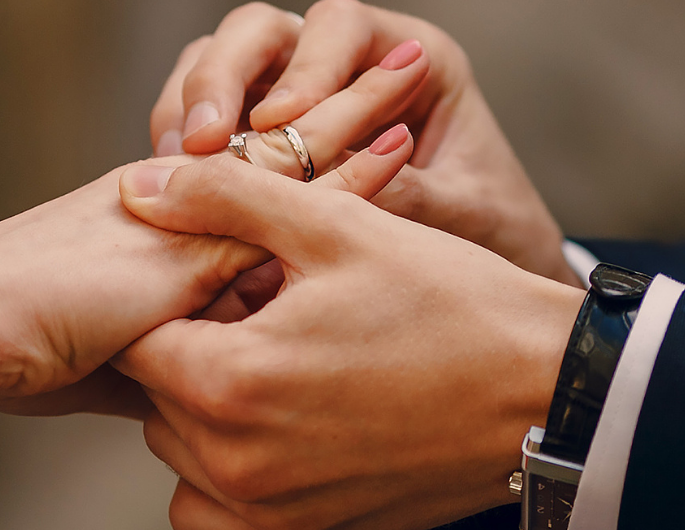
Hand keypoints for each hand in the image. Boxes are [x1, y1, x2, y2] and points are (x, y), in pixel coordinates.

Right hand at [0, 45, 434, 417]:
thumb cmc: (16, 349)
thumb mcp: (110, 358)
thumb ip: (165, 360)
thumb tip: (194, 396)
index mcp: (153, 218)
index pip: (245, 174)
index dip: (301, 148)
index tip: (355, 124)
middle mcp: (177, 199)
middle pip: (276, 141)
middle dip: (338, 104)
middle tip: (401, 64)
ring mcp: (191, 210)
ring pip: (291, 149)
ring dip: (356, 111)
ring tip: (415, 70)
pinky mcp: (201, 232)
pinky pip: (290, 193)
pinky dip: (349, 171)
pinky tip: (400, 145)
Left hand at [113, 157, 584, 528]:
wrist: (548, 393)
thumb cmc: (452, 303)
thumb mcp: (337, 225)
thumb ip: (225, 198)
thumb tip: (142, 186)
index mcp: (231, 383)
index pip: (136, 339)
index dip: (174, 295)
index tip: (230, 274)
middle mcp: (238, 464)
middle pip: (154, 400)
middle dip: (191, 349)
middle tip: (263, 310)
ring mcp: (273, 510)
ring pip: (183, 456)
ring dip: (208, 409)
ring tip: (280, 360)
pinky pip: (223, 510)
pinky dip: (235, 468)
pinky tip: (291, 416)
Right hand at [149, 0, 578, 286]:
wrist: (483, 287)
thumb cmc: (490, 232)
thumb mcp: (466, 214)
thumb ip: (410, 195)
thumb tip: (335, 187)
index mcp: (410, 55)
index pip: (340, 26)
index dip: (306, 68)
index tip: (279, 122)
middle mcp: (343, 60)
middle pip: (261, 31)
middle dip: (222, 76)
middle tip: (203, 142)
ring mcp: (291, 91)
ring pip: (217, 62)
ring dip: (188, 107)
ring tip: (173, 166)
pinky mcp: (253, 134)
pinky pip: (201, 116)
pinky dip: (181, 145)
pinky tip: (174, 190)